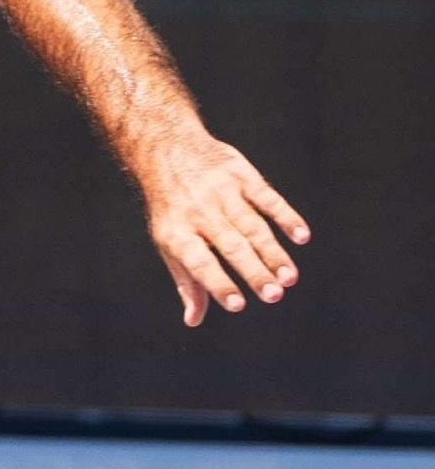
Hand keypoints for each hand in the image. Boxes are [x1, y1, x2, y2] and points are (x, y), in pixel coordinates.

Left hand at [135, 129, 309, 324]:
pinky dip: (286, 217)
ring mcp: (221, 192)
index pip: (198, 262)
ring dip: (273, 252)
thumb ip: (186, 280)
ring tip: (289, 277)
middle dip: (254, 271)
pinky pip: (267, 198)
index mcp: (177, 232)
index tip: (238, 304)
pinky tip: (302, 237)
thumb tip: (193, 320)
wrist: (167, 149)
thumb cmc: (172, 208)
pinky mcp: (241, 175)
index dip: (217, 283)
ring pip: (252, 226)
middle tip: (274, 295)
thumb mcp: (168, 241)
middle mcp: (199, 212)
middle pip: (231, 246)